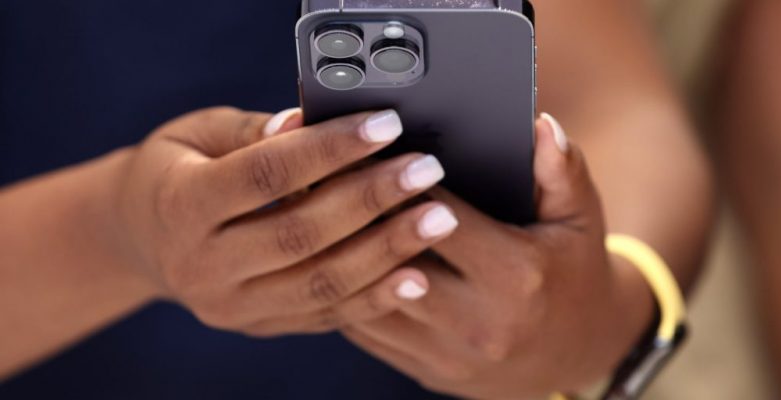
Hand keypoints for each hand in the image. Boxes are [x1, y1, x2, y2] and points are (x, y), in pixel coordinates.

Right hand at [112, 107, 459, 336]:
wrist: (143, 237)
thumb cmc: (177, 169)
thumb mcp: (196, 134)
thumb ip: (251, 131)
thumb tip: (307, 121)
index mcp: (180, 205)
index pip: (265, 176)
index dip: (329, 149)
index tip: (386, 125)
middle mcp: (201, 265)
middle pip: (299, 235)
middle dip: (371, 201)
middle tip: (426, 171)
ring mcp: (230, 306)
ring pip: (319, 283)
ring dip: (386, 251)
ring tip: (438, 218)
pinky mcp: (258, 325)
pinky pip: (323, 316)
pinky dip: (373, 297)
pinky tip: (416, 274)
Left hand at [342, 114, 652, 398]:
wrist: (576, 353)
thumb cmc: (573, 272)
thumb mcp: (580, 219)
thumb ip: (562, 170)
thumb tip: (540, 125)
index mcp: (515, 275)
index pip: (440, 218)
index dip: (400, 181)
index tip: (370, 149)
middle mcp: (477, 321)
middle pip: (393, 260)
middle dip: (358, 214)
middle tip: (323, 172)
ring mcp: (447, 353)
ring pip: (369, 299)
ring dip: (339, 254)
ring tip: (313, 210)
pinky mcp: (425, 369)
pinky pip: (367, 331)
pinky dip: (344, 291)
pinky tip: (329, 256)